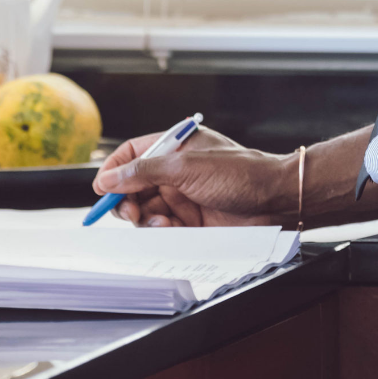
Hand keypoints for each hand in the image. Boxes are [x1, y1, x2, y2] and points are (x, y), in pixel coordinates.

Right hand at [91, 126, 292, 226]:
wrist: (276, 201)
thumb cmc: (240, 173)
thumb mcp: (185, 166)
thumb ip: (143, 171)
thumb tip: (108, 177)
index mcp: (175, 146)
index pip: (132, 153)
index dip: (113, 170)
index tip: (101, 189)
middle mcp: (176, 171)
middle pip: (133, 186)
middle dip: (125, 200)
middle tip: (128, 213)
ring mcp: (183, 196)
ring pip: (145, 209)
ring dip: (144, 218)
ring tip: (158, 222)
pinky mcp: (191, 221)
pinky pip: (162, 228)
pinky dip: (160, 231)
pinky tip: (169, 230)